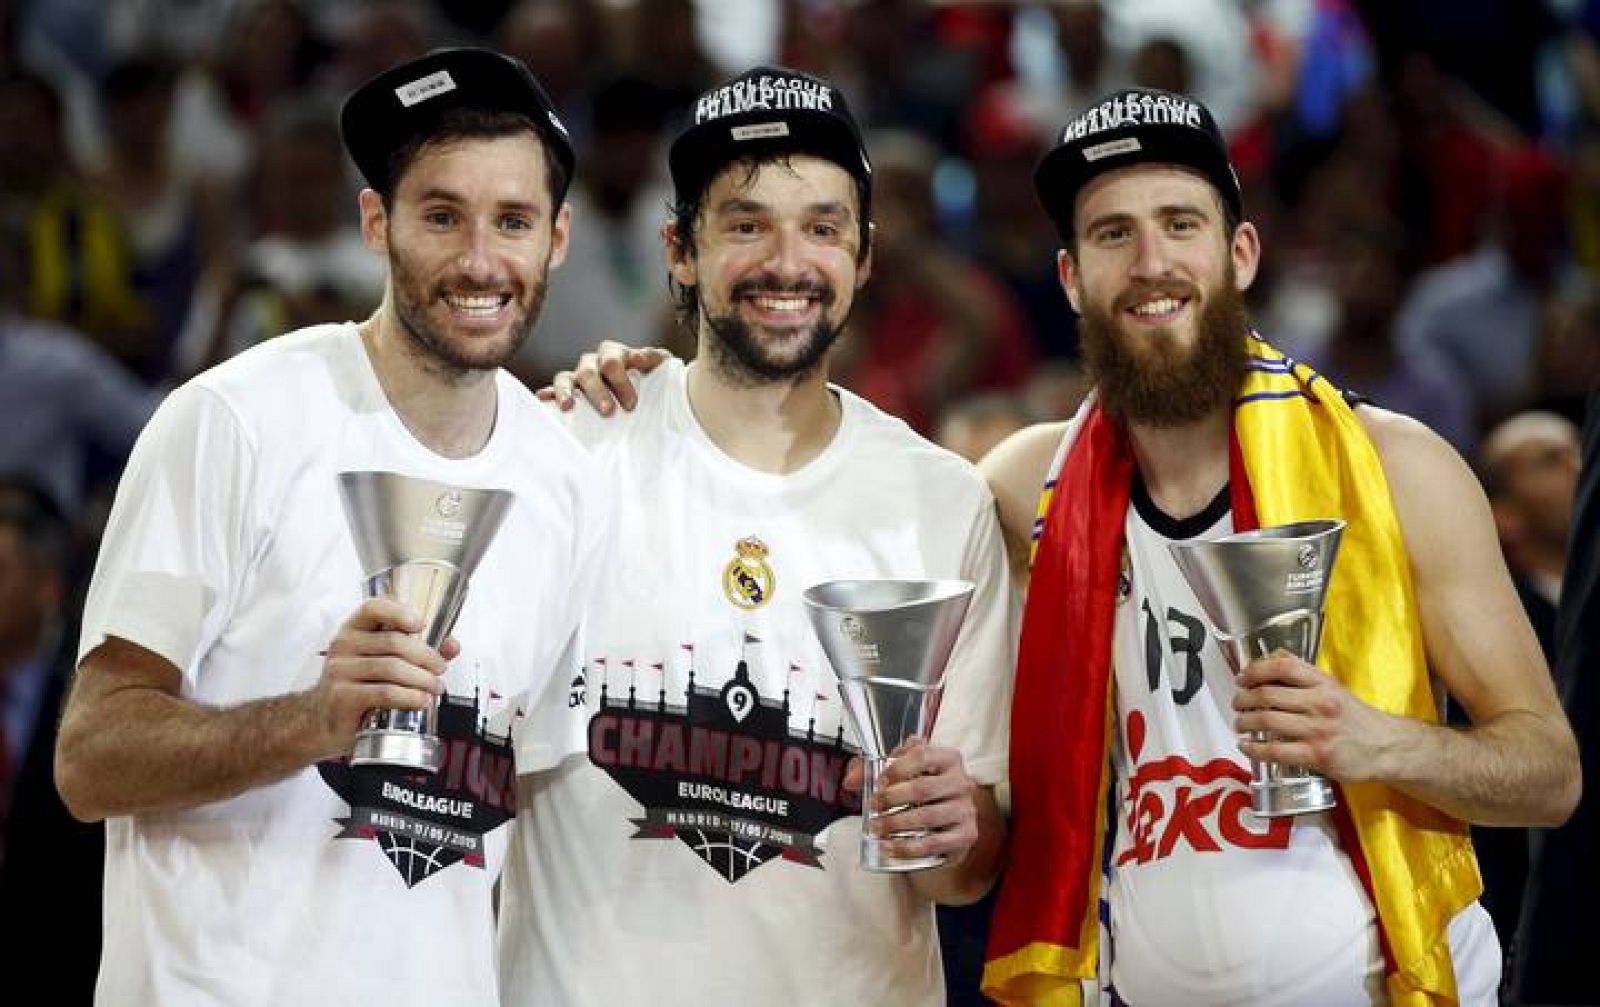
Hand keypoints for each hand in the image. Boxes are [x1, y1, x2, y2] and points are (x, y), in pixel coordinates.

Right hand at [306, 597, 457, 759]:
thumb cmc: (359, 686)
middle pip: (394, 642)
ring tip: (435, 688)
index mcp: (354, 629)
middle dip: (426, 656)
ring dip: (422, 679)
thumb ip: (420, 651)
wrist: (324, 720)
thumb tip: (452, 645)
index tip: (421, 624)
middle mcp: (343, 645)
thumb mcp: (386, 662)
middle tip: (440, 669)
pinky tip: (421, 700)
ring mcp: (340, 671)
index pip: (373, 608)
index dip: (399, 612)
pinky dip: (409, 696)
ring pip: (392, 668)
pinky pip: (384, 692)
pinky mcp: (343, 696)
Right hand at [536, 340, 672, 413]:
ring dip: (566, 392)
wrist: (644, 392)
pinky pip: (552, 390)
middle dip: (598, 392)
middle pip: (589, 372)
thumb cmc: (651, 379)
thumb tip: (646, 358)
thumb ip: (655, 359)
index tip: (632, 403)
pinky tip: (542, 400)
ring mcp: (577, 376)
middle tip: (609, 412)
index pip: (612, 362)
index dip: (621, 381)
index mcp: (614, 354)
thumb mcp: (659, 367)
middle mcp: (593, 362)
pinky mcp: (566, 391)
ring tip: (568, 407)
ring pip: (566, 378)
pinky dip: (548, 394)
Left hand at [844, 739, 980, 864]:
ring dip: (896, 824)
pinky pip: (934, 844)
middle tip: (872, 807)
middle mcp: (961, 781)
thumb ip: (871, 770)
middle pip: (922, 788)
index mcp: (947, 758)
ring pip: (927, 817)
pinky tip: (889, 847)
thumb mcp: (899, 774)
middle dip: (891, 799)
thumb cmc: (921, 793)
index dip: (896, 768)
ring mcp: (966, 809)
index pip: (922, 755)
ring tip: (876, 829)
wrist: (944, 825)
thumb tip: (850, 781)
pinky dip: (907, 847)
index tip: (878, 782)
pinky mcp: (966, 835)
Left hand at [1233, 649, 1397, 782]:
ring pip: (1267, 721)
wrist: (1386, 746)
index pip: (1282, 667)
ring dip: (1244, 722)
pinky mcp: (1317, 755)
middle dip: (1243, 699)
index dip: (1255, 670)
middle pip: (1267, 695)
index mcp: (1323, 683)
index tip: (1242, 678)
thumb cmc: (1356, 718)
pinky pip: (1275, 751)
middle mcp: (1320, 703)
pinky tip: (1246, 746)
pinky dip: (1254, 749)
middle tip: (1237, 703)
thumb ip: (1303, 672)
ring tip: (1239, 723)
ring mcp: (1318, 730)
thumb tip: (1271, 657)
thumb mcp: (1333, 687)